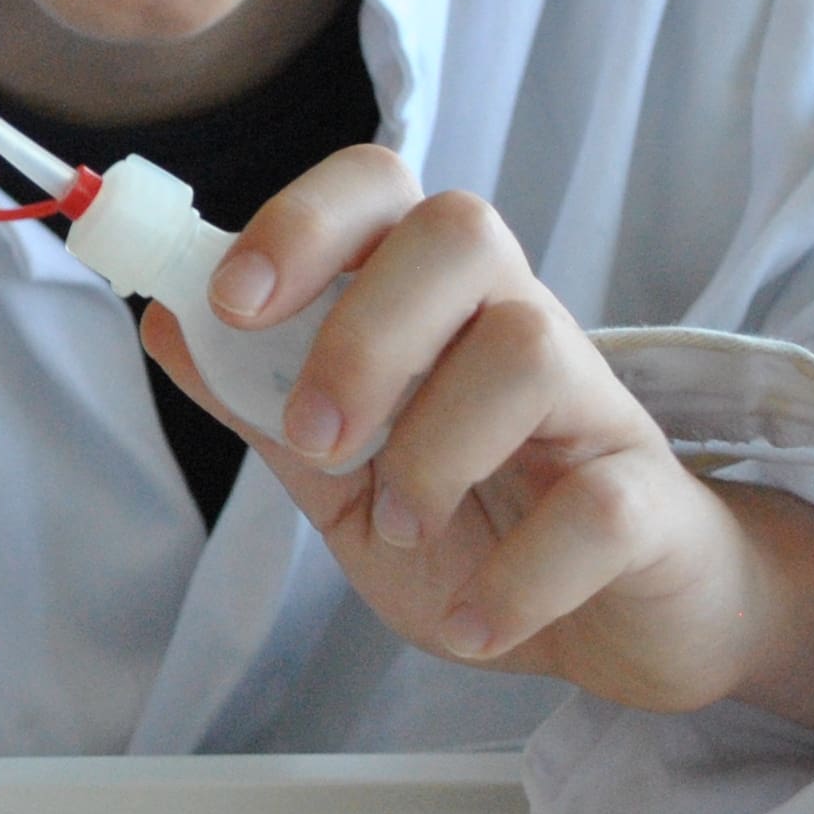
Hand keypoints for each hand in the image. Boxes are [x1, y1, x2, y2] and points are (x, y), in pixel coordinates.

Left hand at [136, 148, 813, 744]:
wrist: (620, 623)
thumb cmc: (476, 527)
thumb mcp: (339, 476)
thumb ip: (259, 402)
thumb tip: (163, 318)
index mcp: (434, 305)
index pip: (382, 189)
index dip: (301, 221)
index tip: (232, 302)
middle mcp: (519, 325)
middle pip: (462, 231)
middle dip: (363, 333)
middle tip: (318, 440)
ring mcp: (594, 407)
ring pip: (531, 347)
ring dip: (435, 451)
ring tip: (403, 524)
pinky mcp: (650, 502)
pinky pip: (599, 507)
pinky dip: (517, 576)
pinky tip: (475, 616)